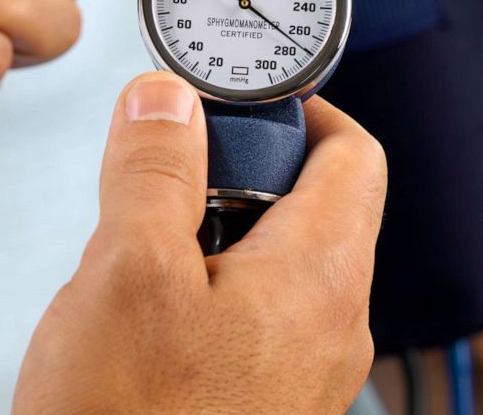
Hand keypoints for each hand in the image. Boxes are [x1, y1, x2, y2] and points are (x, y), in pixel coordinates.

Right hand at [13, 72, 386, 414]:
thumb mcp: (128, 272)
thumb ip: (154, 170)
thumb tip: (166, 99)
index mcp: (319, 276)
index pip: (355, 154)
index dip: (307, 110)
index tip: (254, 98)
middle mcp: (333, 323)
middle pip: (320, 203)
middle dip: (248, 171)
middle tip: (180, 173)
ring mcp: (308, 366)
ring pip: (284, 259)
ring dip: (224, 231)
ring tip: (155, 247)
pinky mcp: (274, 397)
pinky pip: (263, 313)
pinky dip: (218, 285)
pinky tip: (156, 311)